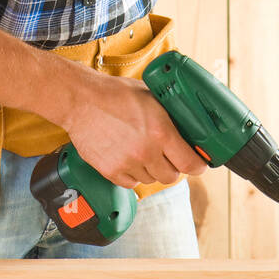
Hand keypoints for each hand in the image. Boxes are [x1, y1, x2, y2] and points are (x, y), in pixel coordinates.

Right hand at [61, 71, 207, 190]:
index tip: (197, 163)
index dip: (198, 165)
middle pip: (172, 176)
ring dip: (151, 170)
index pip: (190, 163)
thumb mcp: (151, 97)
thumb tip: (188, 126)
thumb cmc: (115, 94)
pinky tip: (128, 158)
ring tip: (142, 152)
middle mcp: (146, 151)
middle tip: (168, 156)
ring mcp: (127, 163)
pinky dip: (133, 174)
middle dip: (173, 167)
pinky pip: (131, 183)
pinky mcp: (110, 171)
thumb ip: (170, 116)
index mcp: (161, 132)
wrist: (81, 100)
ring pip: (151, 180)